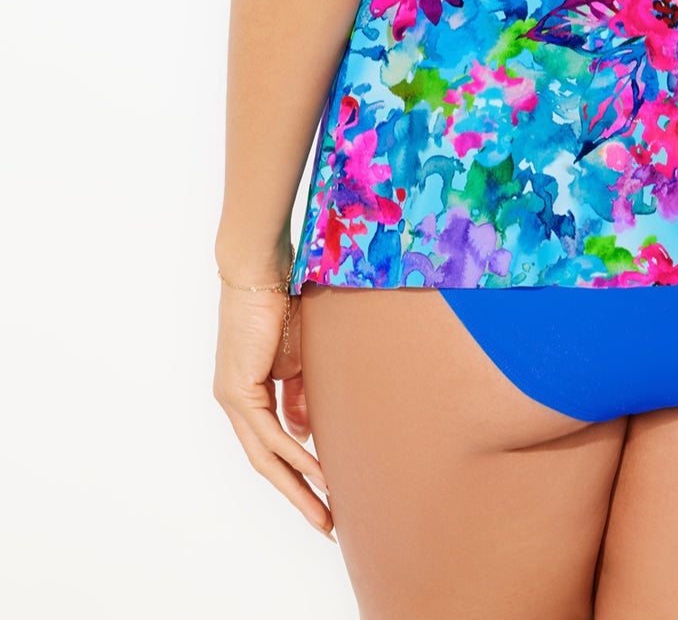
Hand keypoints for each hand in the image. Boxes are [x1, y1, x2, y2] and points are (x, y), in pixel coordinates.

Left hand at [213, 274, 333, 538]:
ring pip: (266, 456)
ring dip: (298, 487)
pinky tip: (317, 473)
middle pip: (266, 462)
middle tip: (325, 523)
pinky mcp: (238, 391)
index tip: (326, 493)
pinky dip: (295, 456)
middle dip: (298, 495)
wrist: (260, 272)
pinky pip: (269, 435)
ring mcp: (233, 399)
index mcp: (248, 394)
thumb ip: (299, 397)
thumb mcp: (297, 361)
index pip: (273, 445)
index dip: (298, 473)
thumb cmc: (281, 305)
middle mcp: (235, 402)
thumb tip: (305, 433)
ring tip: (325, 513)